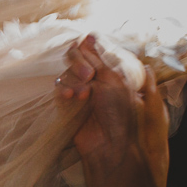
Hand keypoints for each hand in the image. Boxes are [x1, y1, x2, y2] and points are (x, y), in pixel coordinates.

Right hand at [59, 36, 168, 186]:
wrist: (114, 148)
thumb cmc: (126, 117)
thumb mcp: (123, 82)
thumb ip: (106, 60)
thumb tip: (93, 37)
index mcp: (114, 72)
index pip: (96, 49)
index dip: (90, 46)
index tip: (89, 45)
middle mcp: (97, 79)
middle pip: (78, 56)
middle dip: (81, 62)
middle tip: (90, 76)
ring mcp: (82, 92)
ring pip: (67, 71)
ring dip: (74, 78)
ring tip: (82, 95)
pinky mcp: (69, 105)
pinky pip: (60, 89)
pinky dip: (63, 90)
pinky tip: (71, 98)